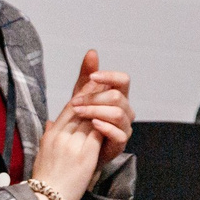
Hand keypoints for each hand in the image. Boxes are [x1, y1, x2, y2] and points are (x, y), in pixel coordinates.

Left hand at [58, 50, 131, 164]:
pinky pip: (119, 133)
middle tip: (74, 102)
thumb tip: (92, 52)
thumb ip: (87, 75)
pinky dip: (105, 127)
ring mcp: (125, 127)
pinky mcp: (121, 143)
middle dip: (94, 97)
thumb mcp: (81, 95)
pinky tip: (92, 124)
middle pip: (117, 96)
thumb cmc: (82, 119)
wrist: (76, 147)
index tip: (92, 76)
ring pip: (118, 113)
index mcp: (118, 96)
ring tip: (78, 112)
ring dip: (95, 111)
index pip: (123, 80)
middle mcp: (125, 110)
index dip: (109, 76)